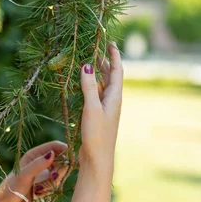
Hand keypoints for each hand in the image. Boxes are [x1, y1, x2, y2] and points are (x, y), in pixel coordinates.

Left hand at [0, 141, 68, 201]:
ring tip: (39, 189)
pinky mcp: (47, 185)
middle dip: (59, 170)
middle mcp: (40, 162)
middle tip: (53, 177)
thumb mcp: (25, 175)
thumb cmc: (13, 188)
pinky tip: (38, 193)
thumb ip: (39, 164)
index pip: (53, 146)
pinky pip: (56, 185)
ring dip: (52, 182)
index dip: (63, 149)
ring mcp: (44, 174)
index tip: (71, 157)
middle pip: (60, 160)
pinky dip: (49, 189)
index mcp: (33, 155)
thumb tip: (52, 154)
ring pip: (59, 174)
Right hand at [77, 41, 122, 178]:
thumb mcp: (91, 108)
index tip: (111, 42)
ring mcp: (105, 108)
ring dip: (97, 73)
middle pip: (110, 76)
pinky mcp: (97, 116)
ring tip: (89, 62)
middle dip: (104, 62)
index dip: (114, 56)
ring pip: (102, 85)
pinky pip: (96, 94)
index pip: (117, 71)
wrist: (98, 159)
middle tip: (96, 48)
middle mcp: (112, 101)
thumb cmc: (97, 135)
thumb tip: (86, 65)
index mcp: (114, 97)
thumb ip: (89, 87)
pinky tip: (84, 85)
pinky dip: (90, 85)